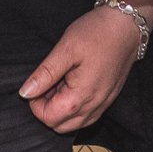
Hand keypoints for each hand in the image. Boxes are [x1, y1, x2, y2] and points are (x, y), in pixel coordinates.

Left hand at [19, 5, 141, 133]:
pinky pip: (87, 115)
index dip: (35, 104)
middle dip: (47, 109)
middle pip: (61, 126)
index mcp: (81, 96)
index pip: (49, 118)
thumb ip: (45, 74)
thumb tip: (25, 93)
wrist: (127, 25)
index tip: (36, 83)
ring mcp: (103, 104)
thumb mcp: (65, 48)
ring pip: (74, 123)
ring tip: (59, 81)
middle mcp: (94, 106)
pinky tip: (72, 84)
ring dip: (60, 109)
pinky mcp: (108, 98)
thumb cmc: (97, 33)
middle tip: (46, 82)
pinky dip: (74, 107)